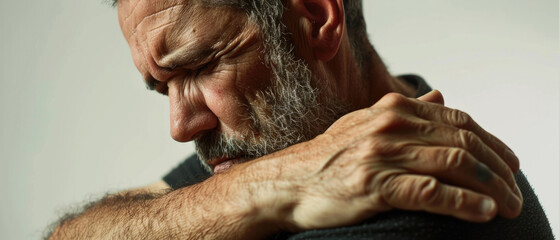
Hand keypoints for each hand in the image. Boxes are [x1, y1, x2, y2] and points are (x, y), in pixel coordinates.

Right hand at [286, 90, 521, 229]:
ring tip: (510, 205)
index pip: (458, 120)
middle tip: (517, 191)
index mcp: (393, 109)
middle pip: (462, 142)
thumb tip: (441, 96)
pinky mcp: (374, 184)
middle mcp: (390, 125)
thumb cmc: (326, 158)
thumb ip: (405, 111)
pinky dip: (464, 203)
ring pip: (453, 165)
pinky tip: (484, 211)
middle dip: (498, 168)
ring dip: (491, 187)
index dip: (491, 142)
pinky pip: (431, 191)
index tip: (510, 164)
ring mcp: (382, 154)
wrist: (287, 183)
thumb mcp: (365, 124)